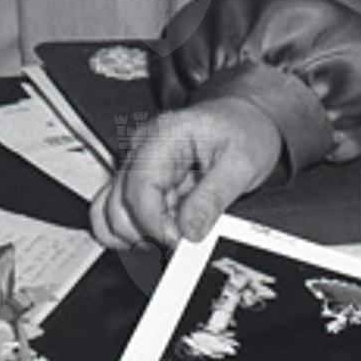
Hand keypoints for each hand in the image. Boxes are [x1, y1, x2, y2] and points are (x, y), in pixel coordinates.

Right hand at [90, 99, 285, 249]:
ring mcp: (139, 165)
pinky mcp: (143, 180)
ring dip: (141, 234)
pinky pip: (126, 212)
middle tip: (181, 242)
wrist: (246, 118)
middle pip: (118, 205)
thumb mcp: (242, 163)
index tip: (180, 240)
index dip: (155, 224)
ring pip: (114, 212)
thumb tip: (189, 231)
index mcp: (163, 136)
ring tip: (175, 237)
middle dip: (146, 233)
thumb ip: (213, 197)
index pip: (139, 189)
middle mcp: (142, 149)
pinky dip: (142, 231)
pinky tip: (166, 232)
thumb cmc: (244, 130)